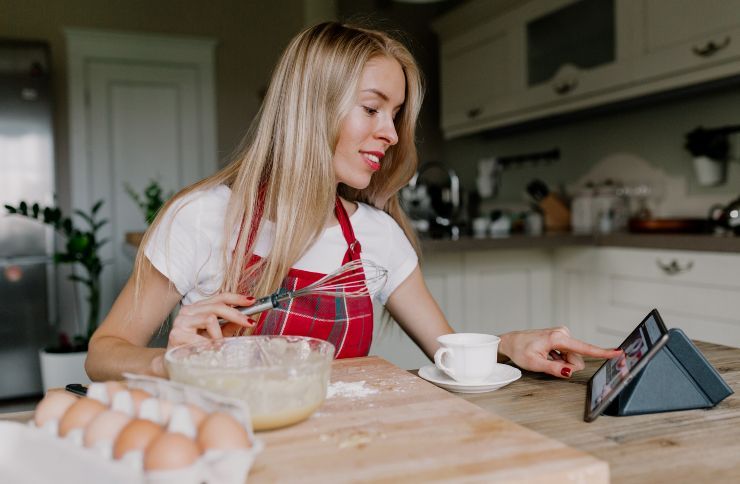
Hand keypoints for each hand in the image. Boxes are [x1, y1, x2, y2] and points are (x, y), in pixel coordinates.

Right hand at [167, 293, 256, 348]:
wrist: (173, 363)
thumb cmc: (195, 348)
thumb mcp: (216, 335)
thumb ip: (228, 326)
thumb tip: (246, 318)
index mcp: (198, 308)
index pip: (220, 297)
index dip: (237, 298)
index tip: (252, 301)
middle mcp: (188, 311)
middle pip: (217, 306)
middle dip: (236, 315)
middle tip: (249, 323)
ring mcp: (181, 321)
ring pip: (210, 319)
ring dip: (220, 334)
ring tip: (220, 345)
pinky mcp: (176, 334)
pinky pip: (200, 337)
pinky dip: (210, 344)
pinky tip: (211, 350)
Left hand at [498, 326, 621, 377]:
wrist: (511, 341)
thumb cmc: (520, 351)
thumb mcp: (535, 363)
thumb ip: (554, 369)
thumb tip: (570, 371)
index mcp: (558, 338)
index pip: (584, 348)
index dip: (602, 352)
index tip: (618, 352)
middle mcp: (563, 333)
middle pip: (577, 358)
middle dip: (566, 365)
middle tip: (548, 362)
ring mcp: (562, 334)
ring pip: (572, 357)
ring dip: (561, 362)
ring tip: (545, 357)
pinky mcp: (561, 337)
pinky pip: (567, 353)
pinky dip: (558, 357)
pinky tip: (546, 354)